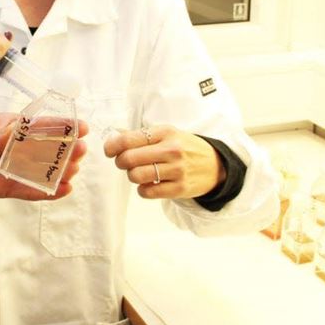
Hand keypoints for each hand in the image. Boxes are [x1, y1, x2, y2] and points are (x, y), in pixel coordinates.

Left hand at [0, 112, 88, 202]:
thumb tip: (14, 134)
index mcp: (12, 127)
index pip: (41, 126)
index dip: (62, 126)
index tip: (80, 126)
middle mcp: (17, 148)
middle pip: (48, 150)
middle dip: (66, 149)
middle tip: (80, 150)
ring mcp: (13, 169)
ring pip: (43, 171)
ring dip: (61, 170)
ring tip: (73, 169)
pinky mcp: (6, 188)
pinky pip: (30, 191)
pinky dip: (47, 192)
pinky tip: (64, 189)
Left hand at [104, 125, 223, 199]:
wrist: (215, 165)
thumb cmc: (184, 148)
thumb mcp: (166, 134)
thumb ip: (140, 135)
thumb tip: (113, 137)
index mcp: (165, 133)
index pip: (128, 139)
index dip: (112, 146)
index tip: (110, 151)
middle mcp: (171, 150)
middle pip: (128, 159)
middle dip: (121, 162)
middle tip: (125, 162)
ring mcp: (177, 170)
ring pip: (135, 176)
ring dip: (132, 175)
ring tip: (140, 172)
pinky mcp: (179, 188)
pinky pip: (147, 192)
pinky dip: (143, 189)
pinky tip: (150, 184)